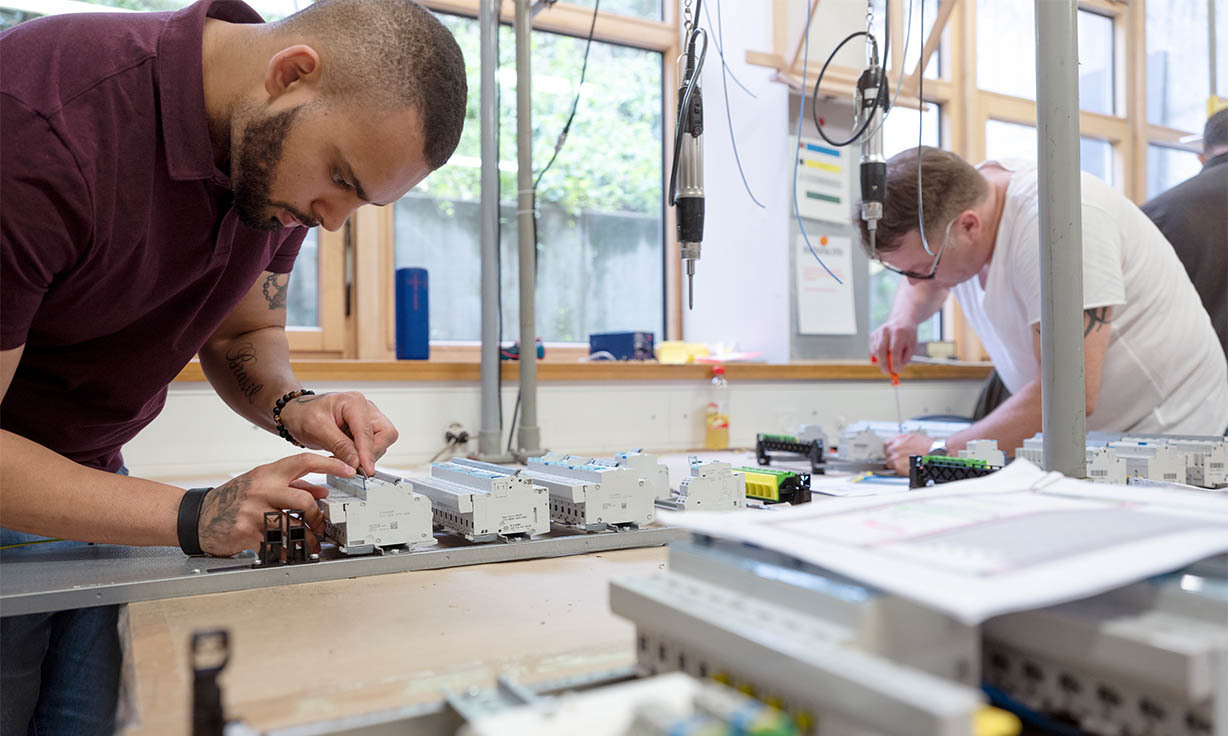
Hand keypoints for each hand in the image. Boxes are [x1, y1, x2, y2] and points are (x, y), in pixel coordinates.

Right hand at [196, 453, 354, 556]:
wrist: (197, 516)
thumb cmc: (232, 499)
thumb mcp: (261, 484)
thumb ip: (292, 484)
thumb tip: (322, 489)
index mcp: (268, 473)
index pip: (303, 461)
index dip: (330, 464)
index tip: (349, 471)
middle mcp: (262, 488)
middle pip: (304, 499)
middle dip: (317, 515)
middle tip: (322, 524)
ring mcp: (253, 509)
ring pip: (292, 523)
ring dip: (307, 536)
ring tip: (311, 542)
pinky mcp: (246, 530)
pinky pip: (275, 542)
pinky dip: (286, 550)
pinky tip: (290, 552)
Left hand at [277, 392, 398, 475]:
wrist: (297, 413)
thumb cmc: (304, 414)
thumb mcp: (317, 429)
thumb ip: (339, 445)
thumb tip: (357, 462)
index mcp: (354, 402)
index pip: (368, 431)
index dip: (368, 452)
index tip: (366, 469)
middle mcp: (365, 408)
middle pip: (385, 434)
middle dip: (372, 452)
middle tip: (355, 465)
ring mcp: (367, 419)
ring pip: (382, 441)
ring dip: (366, 455)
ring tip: (343, 458)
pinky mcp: (365, 429)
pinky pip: (373, 445)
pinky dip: (362, 455)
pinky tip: (346, 456)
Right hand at [869, 320, 917, 374]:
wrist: (902, 320)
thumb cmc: (908, 336)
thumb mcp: (912, 346)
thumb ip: (905, 358)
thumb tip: (896, 369)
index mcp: (899, 332)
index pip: (894, 350)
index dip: (894, 362)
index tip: (896, 371)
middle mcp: (887, 330)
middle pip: (881, 350)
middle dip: (884, 363)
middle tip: (887, 372)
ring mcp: (878, 332)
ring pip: (876, 350)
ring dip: (881, 360)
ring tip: (889, 360)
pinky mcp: (873, 334)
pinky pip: (873, 349)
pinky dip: (878, 355)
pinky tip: (885, 353)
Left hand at [884, 433, 931, 474]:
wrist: (934, 454)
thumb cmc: (928, 447)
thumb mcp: (914, 438)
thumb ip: (904, 441)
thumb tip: (901, 446)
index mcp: (899, 439)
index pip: (887, 445)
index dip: (890, 450)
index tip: (891, 453)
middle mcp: (895, 447)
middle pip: (887, 454)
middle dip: (892, 457)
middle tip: (899, 460)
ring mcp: (895, 456)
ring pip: (889, 462)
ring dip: (894, 464)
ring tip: (904, 465)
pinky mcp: (898, 466)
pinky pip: (894, 469)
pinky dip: (899, 470)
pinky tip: (905, 469)